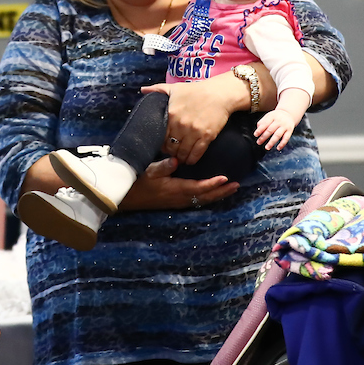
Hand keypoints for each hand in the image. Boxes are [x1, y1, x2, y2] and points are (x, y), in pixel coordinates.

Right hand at [118, 157, 238, 210]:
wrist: (127, 197)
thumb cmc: (137, 181)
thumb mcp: (148, 171)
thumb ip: (163, 166)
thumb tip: (176, 161)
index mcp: (175, 189)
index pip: (199, 187)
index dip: (213, 184)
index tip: (226, 178)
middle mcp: (180, 198)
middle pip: (206, 196)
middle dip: (222, 191)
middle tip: (236, 185)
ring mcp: (178, 202)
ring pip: (203, 200)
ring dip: (217, 195)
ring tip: (230, 189)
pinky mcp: (176, 202)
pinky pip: (196, 200)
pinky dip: (208, 196)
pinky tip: (212, 193)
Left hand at [141, 77, 241, 165]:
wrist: (220, 93)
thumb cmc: (197, 90)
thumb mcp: (175, 88)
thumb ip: (157, 89)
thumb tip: (142, 90)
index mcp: (171, 114)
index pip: (160, 137)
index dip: (160, 143)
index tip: (163, 145)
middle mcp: (181, 125)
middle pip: (171, 147)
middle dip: (170, 152)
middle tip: (172, 153)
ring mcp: (194, 132)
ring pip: (183, 153)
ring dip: (181, 158)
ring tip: (180, 158)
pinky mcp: (207, 136)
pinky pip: (196, 153)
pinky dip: (192, 159)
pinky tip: (190, 160)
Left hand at [254, 109, 295, 149]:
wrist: (289, 114)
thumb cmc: (276, 116)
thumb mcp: (269, 115)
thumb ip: (262, 122)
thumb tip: (258, 130)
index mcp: (272, 116)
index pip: (265, 123)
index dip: (260, 130)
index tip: (255, 135)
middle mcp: (279, 121)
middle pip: (270, 130)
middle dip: (264, 137)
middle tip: (259, 142)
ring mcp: (285, 126)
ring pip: (278, 135)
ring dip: (271, 142)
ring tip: (267, 147)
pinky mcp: (290, 130)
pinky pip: (286, 138)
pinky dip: (282, 144)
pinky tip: (278, 148)